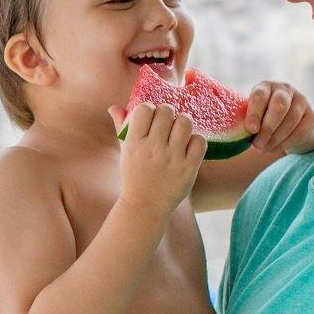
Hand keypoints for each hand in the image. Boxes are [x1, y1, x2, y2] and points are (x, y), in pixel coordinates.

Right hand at [107, 101, 204, 215]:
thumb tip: (114, 107)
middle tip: (167, 124)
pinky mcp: (189, 168)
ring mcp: (173, 159)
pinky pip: (199, 141)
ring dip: (183, 123)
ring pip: (185, 122)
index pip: (144, 108)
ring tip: (179, 132)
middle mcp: (154, 149)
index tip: (151, 117)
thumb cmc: (134, 176)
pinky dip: (195, 140)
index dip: (150, 108)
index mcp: (134, 143)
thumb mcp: (125, 152)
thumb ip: (121, 127)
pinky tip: (188, 146)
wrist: (145, 207)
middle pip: (167, 111)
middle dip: (167, 114)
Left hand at [240, 80, 313, 157]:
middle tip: (257, 145)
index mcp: (266, 86)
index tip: (250, 130)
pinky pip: (301, 131)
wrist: (287, 120)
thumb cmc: (262, 117)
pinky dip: (286, 143)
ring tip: (264, 149)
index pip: (260, 96)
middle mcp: (285, 89)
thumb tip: (241, 134)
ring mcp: (301, 101)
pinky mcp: (311, 115)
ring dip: (276, 139)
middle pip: (279, 107)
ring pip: (291, 120)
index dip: (254, 113)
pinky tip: (275, 148)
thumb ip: (248, 120)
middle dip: (267, 128)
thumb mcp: (253, 115)